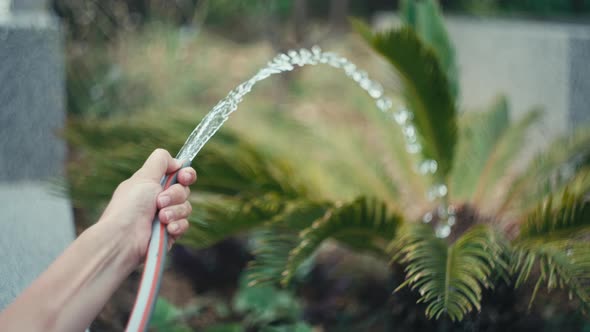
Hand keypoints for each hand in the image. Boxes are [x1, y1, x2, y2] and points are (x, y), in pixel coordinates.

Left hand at [99, 149, 196, 265]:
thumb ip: (160, 161)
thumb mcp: (143, 176)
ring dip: (175, 211)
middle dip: (175, 195)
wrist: (124, 238)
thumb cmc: (129, 206)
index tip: (184, 177)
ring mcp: (166, 217)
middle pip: (184, 190)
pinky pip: (185, 225)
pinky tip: (167, 229)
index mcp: (152, 185)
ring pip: (186, 207)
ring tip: (161, 217)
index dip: (186, 174)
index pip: (178, 175)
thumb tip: (177, 161)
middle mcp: (159, 199)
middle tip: (159, 201)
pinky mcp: (170, 233)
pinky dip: (177, 225)